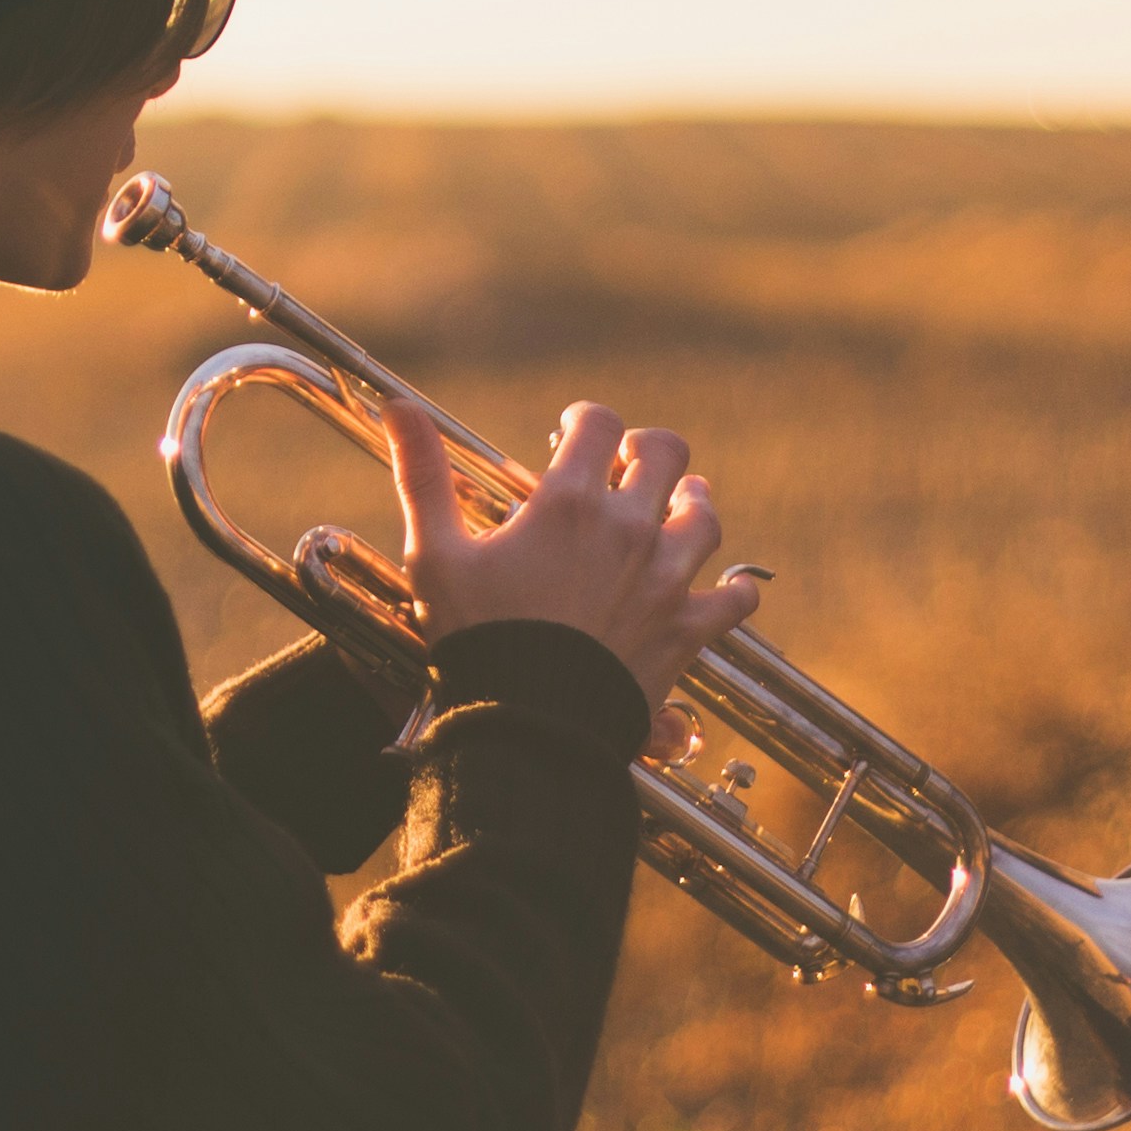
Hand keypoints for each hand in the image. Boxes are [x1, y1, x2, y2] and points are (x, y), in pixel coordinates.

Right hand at [388, 398, 763, 750]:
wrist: (529, 726)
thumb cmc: (477, 639)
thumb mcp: (437, 554)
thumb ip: (422, 474)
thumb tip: (396, 404)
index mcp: (570, 502)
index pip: (599, 424)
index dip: (584, 420)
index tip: (569, 434)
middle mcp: (629, 529)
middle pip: (666, 454)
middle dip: (644, 450)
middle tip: (624, 464)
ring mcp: (666, 579)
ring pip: (704, 515)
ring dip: (691, 501)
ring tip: (676, 504)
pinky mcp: (687, 629)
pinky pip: (734, 597)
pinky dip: (732, 588)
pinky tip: (721, 584)